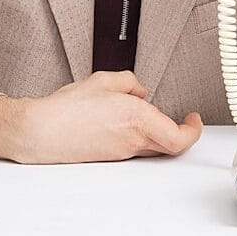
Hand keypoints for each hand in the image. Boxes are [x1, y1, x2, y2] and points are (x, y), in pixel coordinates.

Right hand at [9, 71, 201, 163]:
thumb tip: (140, 90)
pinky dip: (139, 136)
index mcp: (137, 118)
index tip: (194, 119)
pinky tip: (125, 122)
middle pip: (171, 145)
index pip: (179, 136)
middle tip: (183, 120)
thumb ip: (130, 81)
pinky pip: (135, 147)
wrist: (42, 131)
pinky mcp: (111, 156)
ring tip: (148, 114)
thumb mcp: (103, 80)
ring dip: (158, 132)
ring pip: (154, 147)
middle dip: (180, 132)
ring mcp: (122, 151)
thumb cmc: (67, 109)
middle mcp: (133, 139)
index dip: (193, 130)